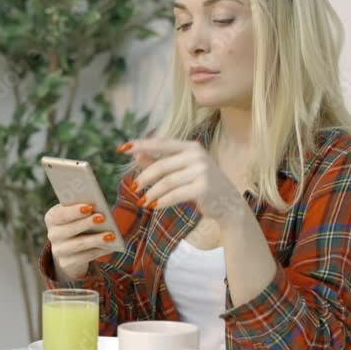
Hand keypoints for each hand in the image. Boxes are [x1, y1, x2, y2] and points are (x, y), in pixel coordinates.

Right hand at [44, 203, 115, 280]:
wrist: (69, 249)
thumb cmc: (77, 223)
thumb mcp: (76, 215)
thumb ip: (84, 210)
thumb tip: (100, 211)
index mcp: (52, 218)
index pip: (59, 214)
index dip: (73, 211)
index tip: (89, 207)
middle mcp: (52, 234)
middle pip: (69, 229)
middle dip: (86, 223)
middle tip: (102, 218)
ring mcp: (59, 250)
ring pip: (78, 244)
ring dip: (95, 239)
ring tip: (111, 235)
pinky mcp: (67, 263)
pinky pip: (85, 257)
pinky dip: (99, 251)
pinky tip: (110, 247)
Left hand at [118, 138, 246, 222]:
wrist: (228, 204)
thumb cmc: (202, 185)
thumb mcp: (181, 171)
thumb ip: (160, 162)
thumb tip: (136, 155)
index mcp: (191, 147)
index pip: (161, 143)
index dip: (140, 145)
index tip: (121, 148)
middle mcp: (197, 155)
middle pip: (161, 166)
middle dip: (144, 178)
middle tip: (133, 188)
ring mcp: (202, 170)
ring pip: (166, 182)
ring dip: (151, 193)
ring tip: (142, 202)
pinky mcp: (203, 187)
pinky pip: (175, 194)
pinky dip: (161, 201)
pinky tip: (153, 206)